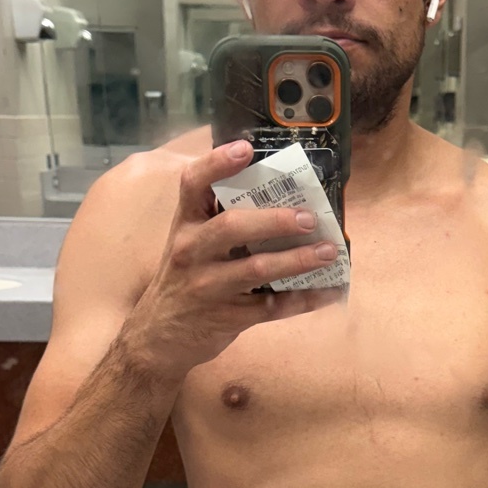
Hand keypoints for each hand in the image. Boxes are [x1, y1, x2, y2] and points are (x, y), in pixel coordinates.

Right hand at [124, 139, 339, 381]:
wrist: (157, 339)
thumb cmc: (182, 282)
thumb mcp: (188, 246)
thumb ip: (218, 222)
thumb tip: (277, 197)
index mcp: (184, 226)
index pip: (192, 185)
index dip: (217, 163)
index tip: (246, 148)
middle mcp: (192, 252)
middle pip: (232, 227)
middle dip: (275, 220)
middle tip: (310, 218)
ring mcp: (208, 287)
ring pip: (257, 269)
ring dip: (299, 259)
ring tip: (329, 251)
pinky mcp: (227, 318)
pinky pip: (272, 307)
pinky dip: (304, 299)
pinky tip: (329, 292)